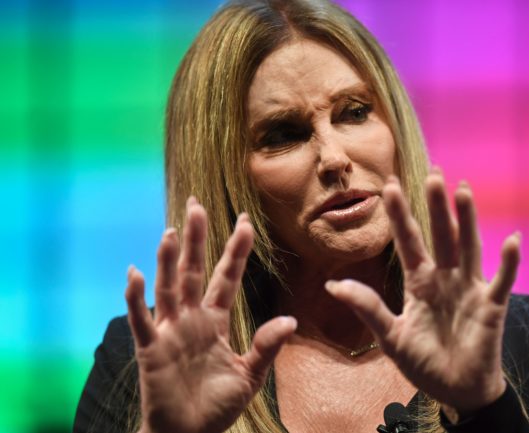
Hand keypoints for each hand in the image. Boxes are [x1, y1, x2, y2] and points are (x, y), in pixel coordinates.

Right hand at [125, 198, 295, 432]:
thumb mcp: (250, 375)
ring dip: (168, 259)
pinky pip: (142, 318)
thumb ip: (266, 346)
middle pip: (194, 270)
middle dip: (196, 238)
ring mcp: (169, 330)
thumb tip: (290, 319)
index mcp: (216, 321)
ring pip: (168, 286)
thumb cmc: (217, 406)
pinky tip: (135, 272)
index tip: (245, 221)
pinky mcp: (150, 348)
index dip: (235, 249)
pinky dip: (136, 296)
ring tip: (172, 229)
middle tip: (196, 204)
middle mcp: (191, 319)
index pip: (227, 277)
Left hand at [325, 168, 520, 413]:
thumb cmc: (424, 362)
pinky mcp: (491, 306)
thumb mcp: (390, 336)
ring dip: (466, 220)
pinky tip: (511, 240)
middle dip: (435, 206)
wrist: (456, 391)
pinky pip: (502, 280)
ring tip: (462, 190)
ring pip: (468, 247)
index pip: (408, 241)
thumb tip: (332, 285)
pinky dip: (508, 262)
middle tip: (432, 173)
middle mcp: (444, 278)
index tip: (388, 186)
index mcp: (419, 282)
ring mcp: (469, 289)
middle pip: (439, 235)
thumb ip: (367, 308)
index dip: (399, 215)